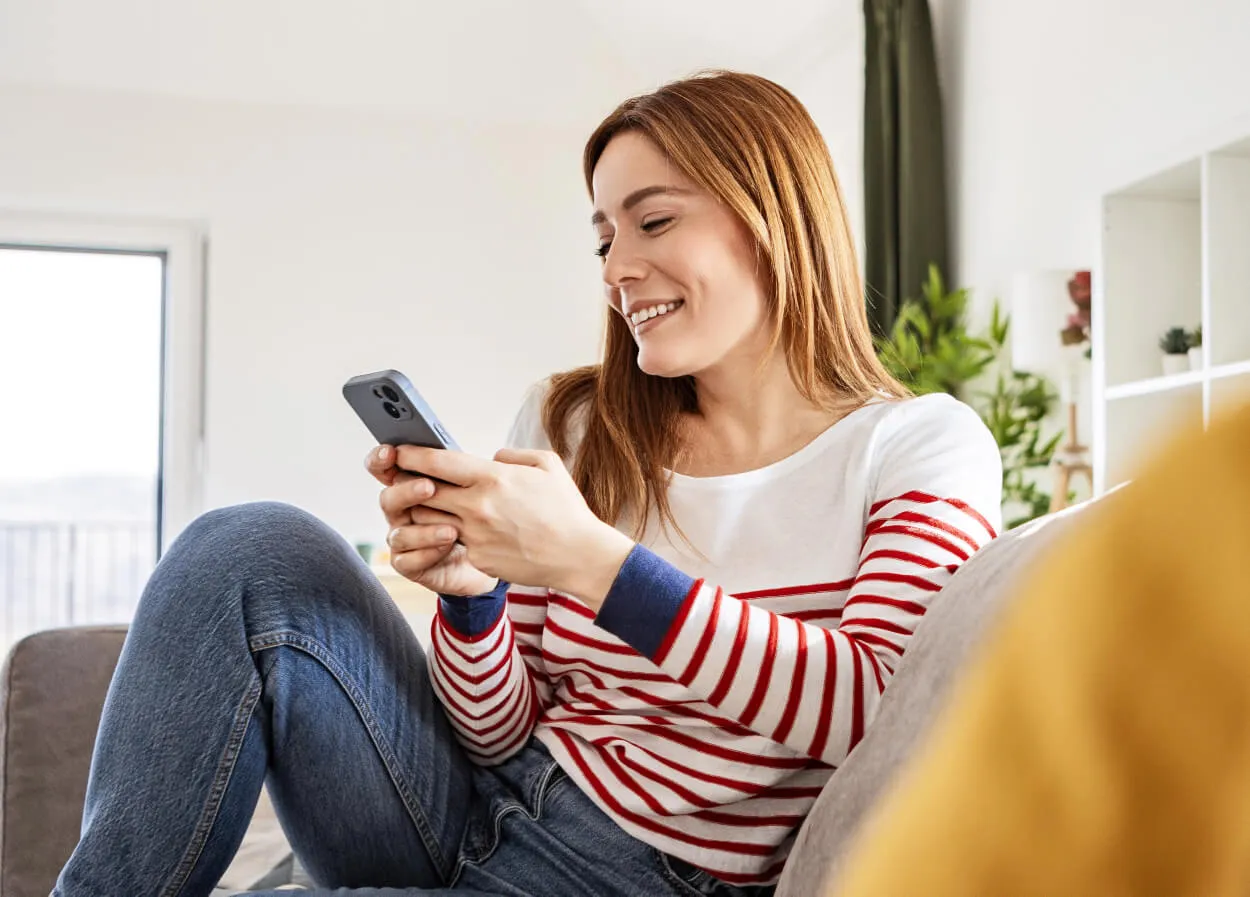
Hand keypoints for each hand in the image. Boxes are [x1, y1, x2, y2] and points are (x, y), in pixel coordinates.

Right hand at [365, 444, 498, 596]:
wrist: (489, 554)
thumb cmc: (479, 515)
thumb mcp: (476, 488)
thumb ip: (469, 470)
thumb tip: (490, 453)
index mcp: (410, 484)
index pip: (385, 468)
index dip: (381, 459)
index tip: (390, 452)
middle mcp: (401, 511)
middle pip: (388, 498)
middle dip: (406, 491)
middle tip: (429, 487)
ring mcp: (403, 539)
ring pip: (399, 533)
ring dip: (424, 530)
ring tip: (452, 529)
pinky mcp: (409, 564)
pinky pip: (408, 560)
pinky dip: (428, 552)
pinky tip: (448, 546)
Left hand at [394, 445, 634, 606]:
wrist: (578, 555)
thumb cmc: (566, 509)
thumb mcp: (547, 465)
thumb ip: (512, 455)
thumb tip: (491, 459)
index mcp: (492, 478)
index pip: (437, 461)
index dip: (412, 454)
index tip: (399, 451)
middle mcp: (477, 506)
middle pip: (423, 491)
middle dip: (410, 483)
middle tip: (404, 477)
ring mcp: (475, 535)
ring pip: (430, 519)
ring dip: (426, 510)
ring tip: (432, 502)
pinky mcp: (478, 558)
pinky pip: (454, 541)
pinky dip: (452, 534)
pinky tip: (464, 530)